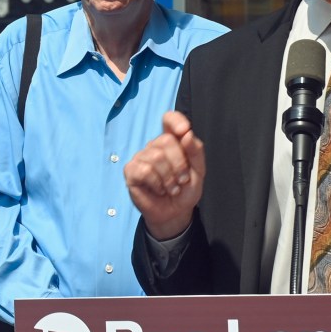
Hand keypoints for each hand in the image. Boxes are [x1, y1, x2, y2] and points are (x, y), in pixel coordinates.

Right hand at [124, 111, 205, 240]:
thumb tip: (187, 134)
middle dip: (179, 164)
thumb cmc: (185, 190)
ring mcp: (141, 157)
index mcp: (172, 141)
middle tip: (182, 180)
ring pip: (156, 156)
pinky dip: (157, 183)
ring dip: (169, 178)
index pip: (169, 118)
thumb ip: (196, 151)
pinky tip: (159, 190)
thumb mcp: (198, 171)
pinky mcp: (131, 171)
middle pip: (166, 140)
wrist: (175, 213)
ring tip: (172, 188)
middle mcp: (155, 146)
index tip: (184, 131)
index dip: (176, 120)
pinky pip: (145, 170)